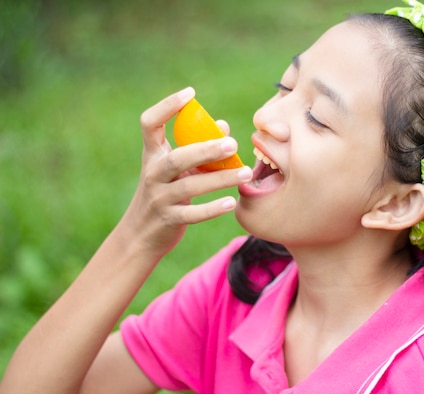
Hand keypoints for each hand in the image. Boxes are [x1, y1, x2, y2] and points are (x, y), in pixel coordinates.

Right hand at [120, 87, 251, 255]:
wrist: (140, 234)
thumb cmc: (165, 192)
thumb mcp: (176, 169)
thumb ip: (197, 148)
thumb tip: (224, 128)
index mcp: (153, 154)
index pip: (150, 123)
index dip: (167, 106)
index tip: (190, 93)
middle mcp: (153, 173)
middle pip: (178, 158)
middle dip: (206, 150)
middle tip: (233, 144)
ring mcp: (159, 197)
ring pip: (190, 186)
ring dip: (220, 179)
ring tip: (246, 172)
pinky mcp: (169, 219)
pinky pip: (192, 214)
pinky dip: (212, 209)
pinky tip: (232, 202)